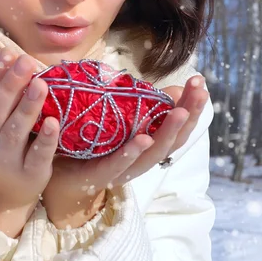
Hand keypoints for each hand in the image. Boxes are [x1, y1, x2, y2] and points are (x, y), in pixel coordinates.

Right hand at [0, 48, 59, 236]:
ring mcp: (7, 160)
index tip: (9, 52)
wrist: (4, 192)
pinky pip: (37, 156)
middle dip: (9, 85)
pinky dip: (46, 139)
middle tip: (26, 61)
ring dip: (27, 108)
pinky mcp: (30, 174)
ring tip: (40, 84)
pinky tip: (55, 121)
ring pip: (13, 133)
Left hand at [41, 75, 208, 227]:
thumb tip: (175, 89)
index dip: (192, 107)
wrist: (61, 177)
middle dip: (188, 115)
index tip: (201, 82)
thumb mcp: (124, 122)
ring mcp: (123, 169)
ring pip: (151, 154)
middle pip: (172, 140)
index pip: (178, 127)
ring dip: (168, 132)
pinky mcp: (99, 174)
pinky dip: (131, 153)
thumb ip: (147, 107)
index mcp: (149, 146)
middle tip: (200, 92)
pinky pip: (117, 164)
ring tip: (180, 112)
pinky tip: (143, 138)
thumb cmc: (95, 145)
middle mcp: (142, 160)